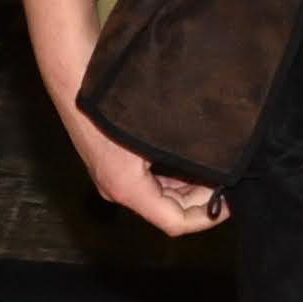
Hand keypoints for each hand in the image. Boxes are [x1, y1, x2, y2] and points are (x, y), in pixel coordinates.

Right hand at [57, 84, 227, 236]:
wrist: (74, 78)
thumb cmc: (110, 103)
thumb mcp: (156, 133)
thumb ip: (187, 157)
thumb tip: (221, 167)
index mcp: (127, 189)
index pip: (175, 223)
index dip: (206, 218)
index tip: (228, 203)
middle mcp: (117, 191)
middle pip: (168, 211)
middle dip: (200, 199)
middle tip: (226, 180)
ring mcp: (112, 179)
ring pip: (160, 196)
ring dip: (187, 186)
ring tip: (211, 167)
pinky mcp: (111, 165)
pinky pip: (148, 181)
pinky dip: (172, 175)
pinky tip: (188, 157)